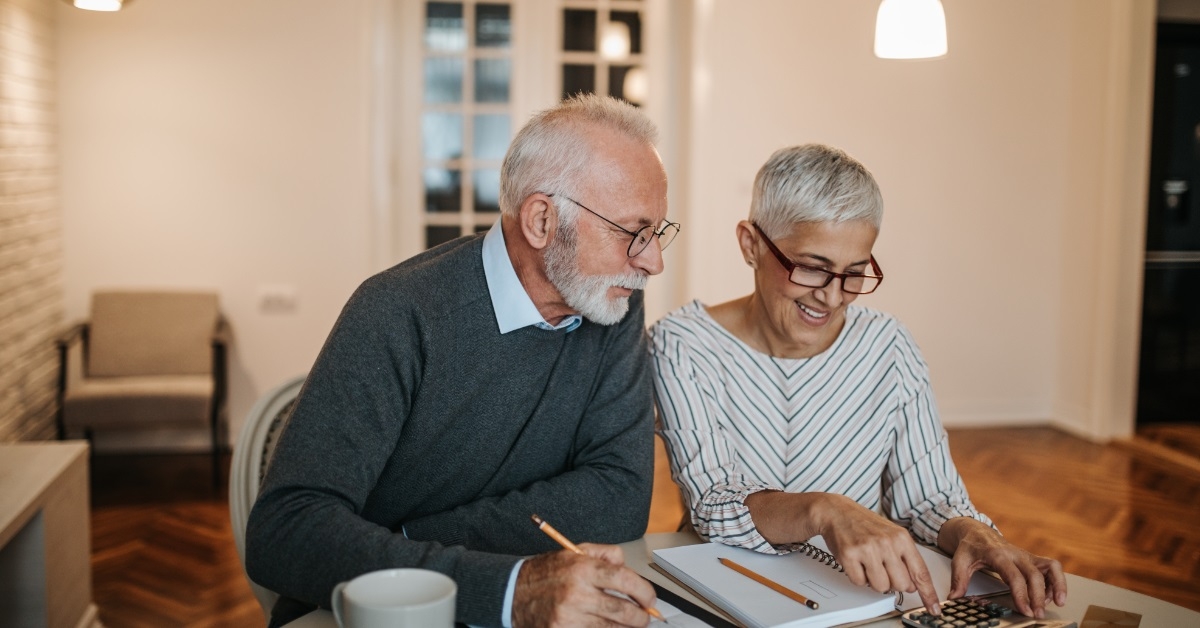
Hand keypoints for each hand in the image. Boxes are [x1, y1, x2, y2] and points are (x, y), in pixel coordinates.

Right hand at [511, 543, 656, 627]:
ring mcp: (569, 616)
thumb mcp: (574, 552)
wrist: (513, 593)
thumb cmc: (546, 573)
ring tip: (631, 624)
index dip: (645, 592)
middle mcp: (577, 593)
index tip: (650, 599)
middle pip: (623, 610)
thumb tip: (627, 566)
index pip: (625, 580)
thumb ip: (604, 554)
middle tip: (646, 617)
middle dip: (641, 617)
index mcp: (582, 568)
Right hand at [815, 495, 942, 614]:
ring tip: (868, 564)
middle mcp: (887, 543)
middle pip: (901, 585)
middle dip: (893, 583)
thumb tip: (913, 585)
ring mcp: (868, 549)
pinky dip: (858, 577)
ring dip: (874, 581)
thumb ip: (905, 559)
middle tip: (884, 570)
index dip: (928, 594)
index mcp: (901, 538)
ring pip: (881, 587)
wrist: (837, 511)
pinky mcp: (849, 555)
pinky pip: (860, 582)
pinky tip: (856, 562)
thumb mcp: (892, 535)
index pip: (920, 572)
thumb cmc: (864, 524)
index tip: (933, 607)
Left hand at [940, 518, 1066, 618]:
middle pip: (1034, 575)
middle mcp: (1016, 554)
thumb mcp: (959, 560)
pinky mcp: (1032, 559)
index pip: (1014, 576)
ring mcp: (1026, 555)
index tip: (1025, 610)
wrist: (977, 532)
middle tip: (1038, 614)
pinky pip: (1051, 567)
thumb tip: (954, 597)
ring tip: (1057, 603)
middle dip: (1039, 596)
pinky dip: (1057, 581)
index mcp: (998, 554)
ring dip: (1057, 585)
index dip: (1021, 593)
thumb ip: (958, 579)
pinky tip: (1053, 596)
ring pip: (1050, 566)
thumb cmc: (970, 547)